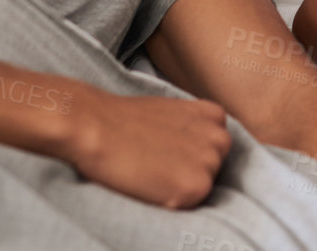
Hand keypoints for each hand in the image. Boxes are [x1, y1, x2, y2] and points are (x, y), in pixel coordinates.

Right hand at [65, 87, 233, 207]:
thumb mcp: (173, 113)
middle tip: (157, 161)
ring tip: (152, 170)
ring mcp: (209, 164)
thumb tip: (195, 149)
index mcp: (215, 116)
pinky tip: (149, 181)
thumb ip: (193, 128)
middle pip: (212, 168)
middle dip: (190, 168)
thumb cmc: (127, 120)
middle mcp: (219, 139)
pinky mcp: (195, 187)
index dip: (190, 154)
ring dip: (180, 184)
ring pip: (201, 187)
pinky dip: (169, 199)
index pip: (214, 148)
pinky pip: (187, 204)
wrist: (97, 125)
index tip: (168, 151)